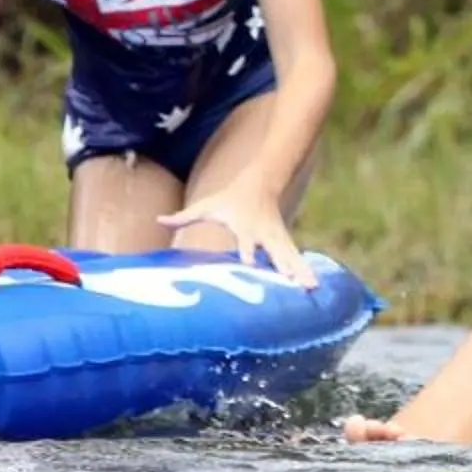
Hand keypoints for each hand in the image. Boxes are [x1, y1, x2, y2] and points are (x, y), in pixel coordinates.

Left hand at [162, 181, 313, 285]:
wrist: (260, 182)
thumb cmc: (229, 199)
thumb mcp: (206, 206)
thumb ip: (183, 217)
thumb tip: (158, 220)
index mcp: (245, 227)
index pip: (246, 242)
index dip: (247, 252)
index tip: (249, 263)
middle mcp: (264, 235)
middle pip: (275, 252)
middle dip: (284, 266)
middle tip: (292, 280)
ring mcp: (277, 238)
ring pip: (290, 256)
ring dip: (301, 272)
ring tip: (312, 288)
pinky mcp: (285, 242)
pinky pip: (296, 258)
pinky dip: (306, 271)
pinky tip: (314, 287)